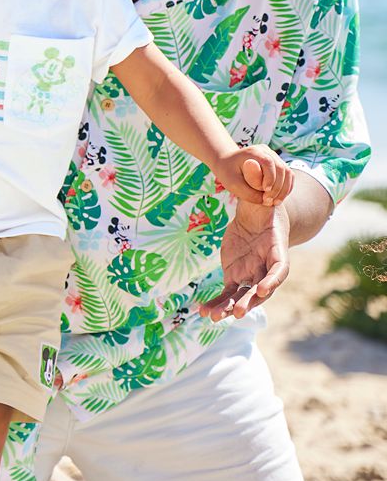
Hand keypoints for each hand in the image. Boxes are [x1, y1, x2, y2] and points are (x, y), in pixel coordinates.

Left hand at [198, 192, 289, 320]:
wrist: (258, 214)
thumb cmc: (264, 203)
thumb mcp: (262, 194)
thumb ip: (257, 185)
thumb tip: (250, 162)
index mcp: (277, 249)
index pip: (279, 269)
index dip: (272, 280)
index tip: (263, 288)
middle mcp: (265, 266)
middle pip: (261, 289)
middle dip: (250, 300)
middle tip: (239, 311)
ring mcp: (250, 273)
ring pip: (242, 295)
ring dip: (229, 307)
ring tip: (214, 317)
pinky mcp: (235, 274)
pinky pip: (226, 292)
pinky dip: (215, 302)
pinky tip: (201, 311)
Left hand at [214, 144, 292, 206]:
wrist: (226, 162)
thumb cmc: (227, 173)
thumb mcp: (232, 184)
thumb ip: (247, 192)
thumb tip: (265, 201)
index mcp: (253, 152)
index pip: (268, 162)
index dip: (270, 177)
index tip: (265, 191)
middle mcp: (266, 151)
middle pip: (281, 168)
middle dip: (278, 187)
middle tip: (269, 202)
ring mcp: (273, 156)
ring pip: (287, 172)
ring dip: (284, 189)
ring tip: (275, 203)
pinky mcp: (277, 164)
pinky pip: (288, 175)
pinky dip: (286, 187)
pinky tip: (279, 198)